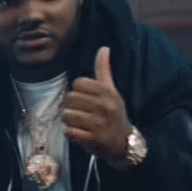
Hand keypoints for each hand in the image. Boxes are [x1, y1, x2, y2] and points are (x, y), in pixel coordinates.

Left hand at [62, 46, 132, 160]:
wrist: (124, 142)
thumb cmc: (114, 113)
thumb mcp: (111, 90)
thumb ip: (103, 70)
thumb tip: (103, 48)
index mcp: (108, 92)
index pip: (78, 83)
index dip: (76, 91)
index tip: (82, 99)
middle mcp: (105, 106)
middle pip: (70, 98)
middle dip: (68, 106)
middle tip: (75, 112)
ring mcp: (100, 123)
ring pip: (67, 115)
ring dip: (67, 120)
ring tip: (76, 122)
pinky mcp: (94, 139)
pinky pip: (69, 132)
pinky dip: (70, 133)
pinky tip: (78, 132)